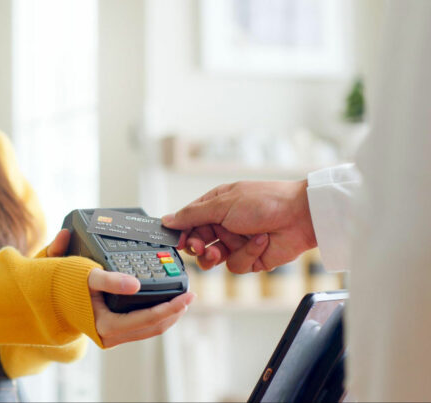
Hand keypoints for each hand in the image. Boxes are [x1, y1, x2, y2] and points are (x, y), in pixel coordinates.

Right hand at [46, 229, 195, 347]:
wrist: (45, 298)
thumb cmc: (63, 284)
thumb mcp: (84, 275)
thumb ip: (109, 279)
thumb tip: (135, 283)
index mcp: (105, 325)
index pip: (148, 318)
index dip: (171, 307)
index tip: (187, 296)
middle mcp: (110, 334)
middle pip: (153, 327)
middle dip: (175, 312)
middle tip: (192, 295)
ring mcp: (112, 334)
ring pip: (149, 329)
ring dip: (168, 315)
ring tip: (183, 300)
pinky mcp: (113, 329)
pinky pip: (141, 326)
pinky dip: (156, 316)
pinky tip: (166, 304)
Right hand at [161, 180, 316, 272]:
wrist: (301, 216)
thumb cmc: (264, 201)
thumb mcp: (222, 203)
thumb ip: (192, 214)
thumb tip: (168, 219)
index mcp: (216, 205)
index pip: (189, 221)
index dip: (181, 232)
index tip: (176, 240)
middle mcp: (225, 224)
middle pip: (199, 243)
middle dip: (198, 246)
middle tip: (199, 246)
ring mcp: (238, 242)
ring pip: (214, 259)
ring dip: (218, 255)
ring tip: (222, 250)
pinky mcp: (251, 258)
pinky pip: (237, 265)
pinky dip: (247, 254)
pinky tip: (260, 241)